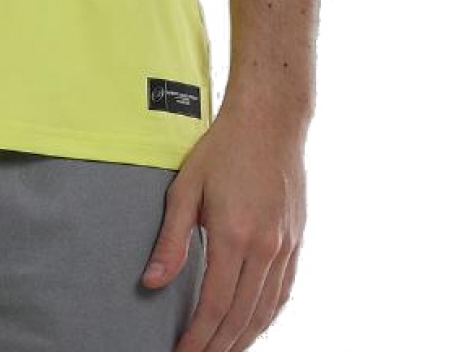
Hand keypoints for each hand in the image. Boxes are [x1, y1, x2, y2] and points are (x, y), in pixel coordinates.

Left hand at [140, 96, 306, 351]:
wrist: (270, 122)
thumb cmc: (223, 149)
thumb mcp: (186, 188)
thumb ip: (171, 240)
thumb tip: (152, 282)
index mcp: (233, 236)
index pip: (213, 305)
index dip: (197, 337)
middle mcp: (265, 249)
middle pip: (240, 317)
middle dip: (218, 346)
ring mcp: (285, 248)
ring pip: (265, 311)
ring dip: (243, 338)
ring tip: (221, 351)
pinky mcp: (297, 242)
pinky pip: (283, 294)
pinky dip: (267, 318)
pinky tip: (252, 327)